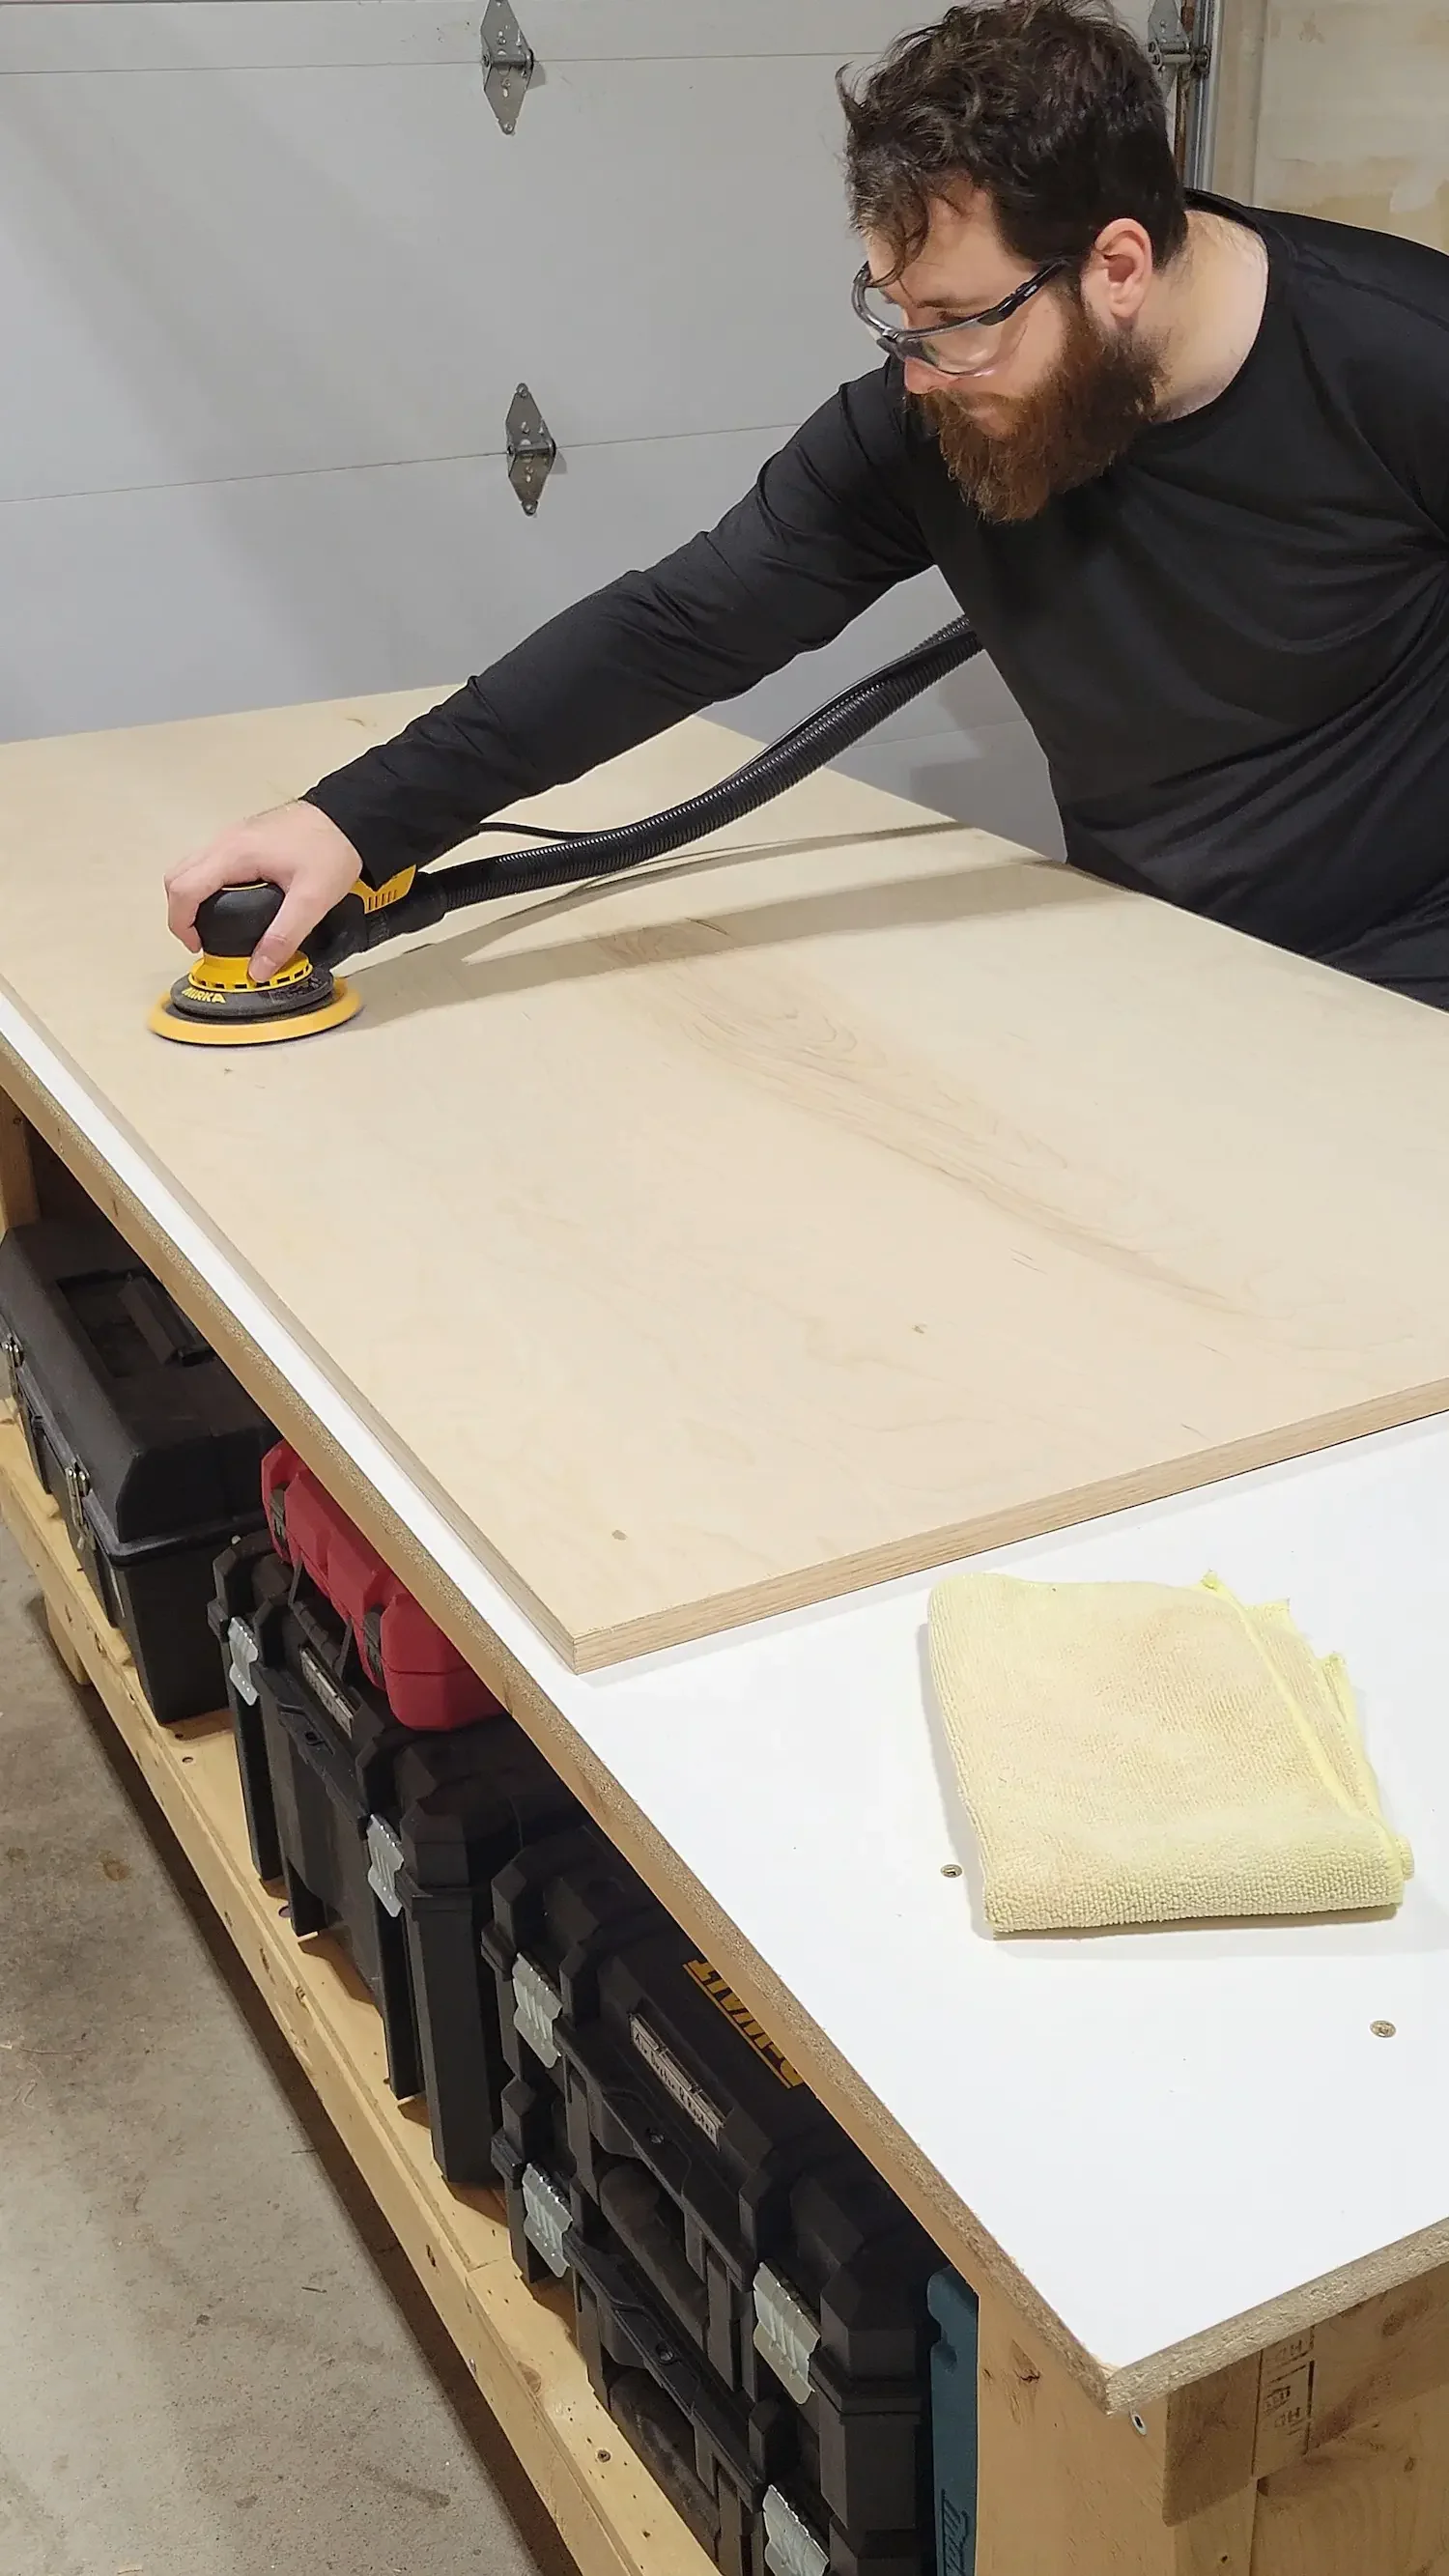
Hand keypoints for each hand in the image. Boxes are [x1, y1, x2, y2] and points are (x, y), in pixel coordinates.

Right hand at [165, 801, 362, 980]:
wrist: (349, 816)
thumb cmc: (332, 849)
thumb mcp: (312, 900)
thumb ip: (283, 937)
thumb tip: (259, 969)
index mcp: (234, 854)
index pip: (184, 889)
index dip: (181, 923)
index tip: (197, 946)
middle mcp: (226, 841)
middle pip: (178, 877)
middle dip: (180, 913)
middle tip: (200, 939)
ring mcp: (232, 836)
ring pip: (190, 867)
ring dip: (191, 897)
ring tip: (213, 925)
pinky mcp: (243, 837)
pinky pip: (209, 862)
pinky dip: (206, 885)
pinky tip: (229, 903)